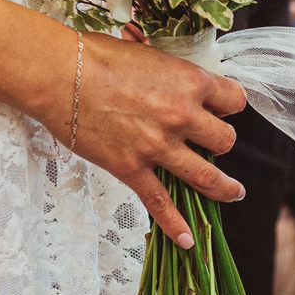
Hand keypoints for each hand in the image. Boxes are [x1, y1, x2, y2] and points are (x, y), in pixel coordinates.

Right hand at [46, 31, 246, 243]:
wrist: (60, 75)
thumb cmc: (98, 56)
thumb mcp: (149, 54)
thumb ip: (171, 72)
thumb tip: (178, 80)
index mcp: (190, 82)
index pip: (234, 100)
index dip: (230, 106)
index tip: (224, 111)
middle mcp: (182, 116)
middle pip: (225, 140)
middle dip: (222, 142)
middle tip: (212, 143)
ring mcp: (158, 146)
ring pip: (206, 176)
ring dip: (223, 187)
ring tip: (233, 192)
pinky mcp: (132, 169)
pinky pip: (161, 203)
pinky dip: (176, 225)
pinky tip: (187, 240)